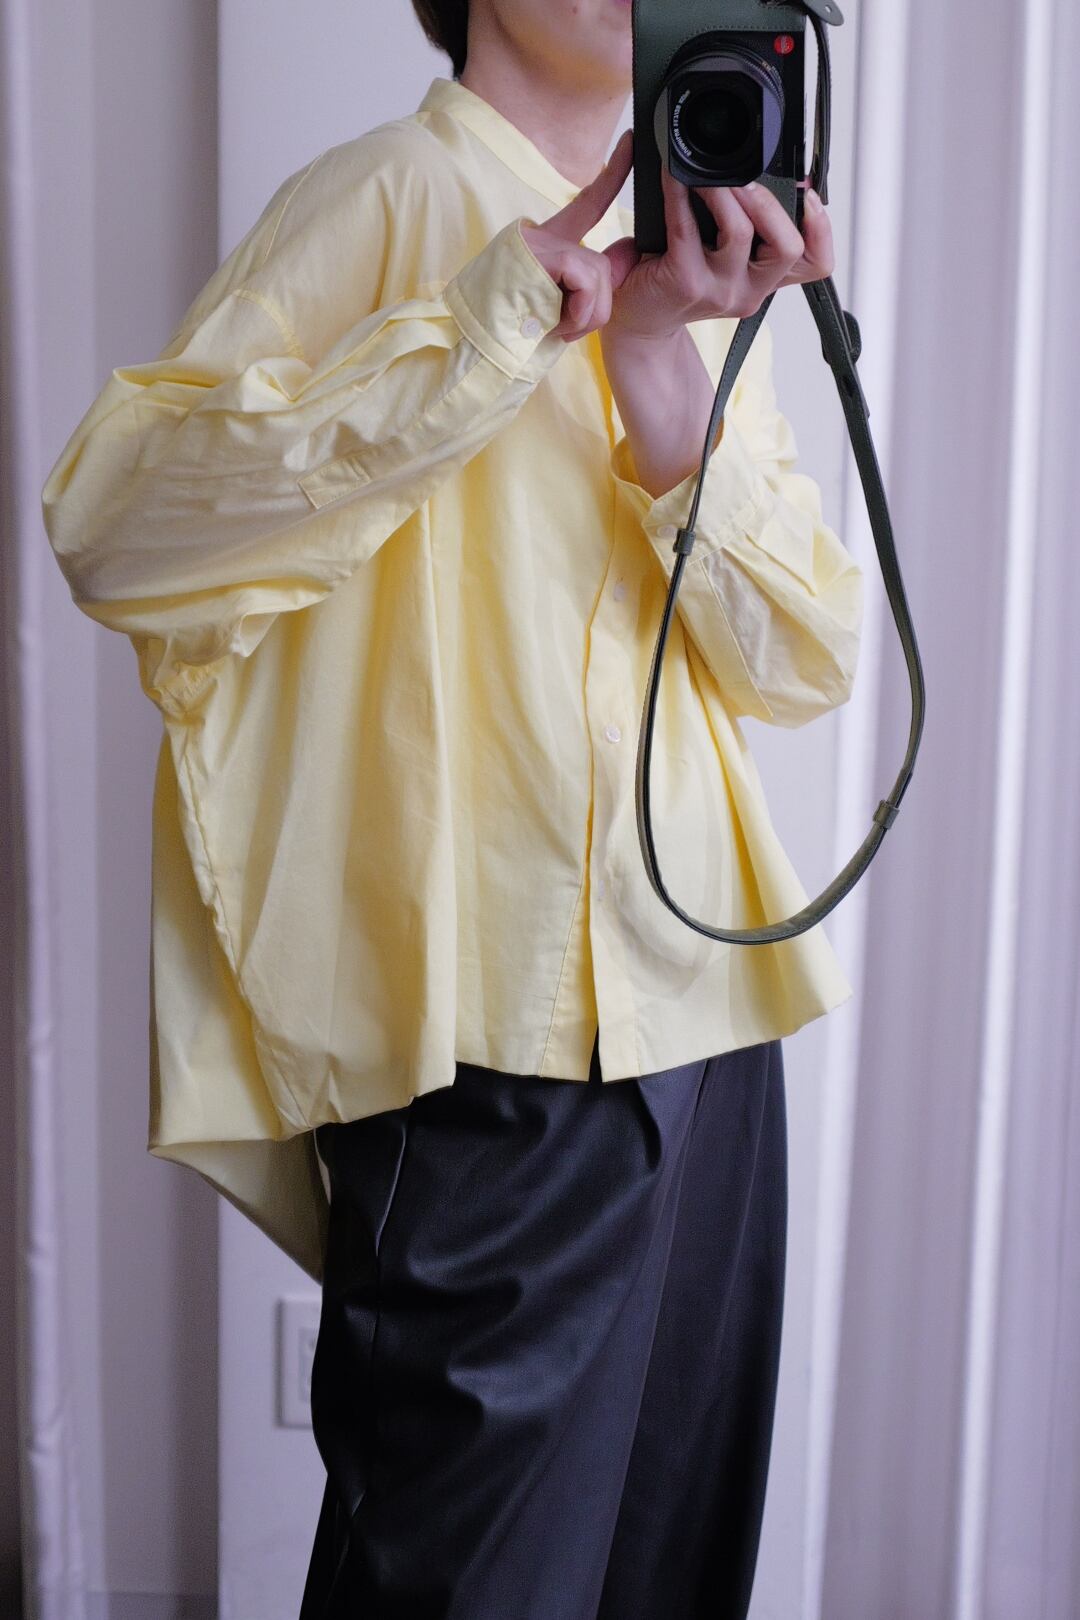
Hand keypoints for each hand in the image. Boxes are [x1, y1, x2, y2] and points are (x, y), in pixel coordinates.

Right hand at [519, 129, 634, 342]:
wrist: (471, 346)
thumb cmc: (509, 336)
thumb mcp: (555, 310)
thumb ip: (586, 286)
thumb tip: (627, 258)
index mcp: (547, 245)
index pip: (587, 204)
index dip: (611, 175)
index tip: (630, 143)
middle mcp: (542, 236)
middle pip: (601, 263)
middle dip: (596, 306)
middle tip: (568, 330)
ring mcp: (537, 242)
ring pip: (597, 273)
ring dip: (586, 314)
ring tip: (557, 330)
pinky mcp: (538, 254)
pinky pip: (585, 279)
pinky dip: (579, 311)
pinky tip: (557, 324)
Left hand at [600, 157, 835, 343]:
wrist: (638, 318)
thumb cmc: (678, 278)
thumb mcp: (725, 257)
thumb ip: (751, 228)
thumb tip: (764, 171)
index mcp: (764, 280)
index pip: (816, 263)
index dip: (821, 228)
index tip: (809, 194)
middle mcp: (749, 290)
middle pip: (788, 246)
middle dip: (770, 201)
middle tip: (747, 177)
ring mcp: (719, 290)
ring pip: (742, 232)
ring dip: (727, 192)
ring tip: (709, 174)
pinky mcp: (685, 281)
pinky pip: (687, 226)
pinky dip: (680, 193)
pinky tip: (674, 177)